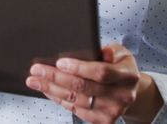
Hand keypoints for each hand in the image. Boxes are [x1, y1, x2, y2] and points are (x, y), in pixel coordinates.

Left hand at [25, 43, 160, 123]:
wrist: (131, 92)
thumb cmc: (119, 67)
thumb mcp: (119, 53)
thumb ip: (107, 50)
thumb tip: (89, 50)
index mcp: (127, 75)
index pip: (100, 72)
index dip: (79, 68)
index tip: (59, 62)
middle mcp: (122, 96)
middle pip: (84, 87)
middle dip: (56, 77)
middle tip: (37, 70)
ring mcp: (112, 111)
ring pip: (75, 100)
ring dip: (51, 89)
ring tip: (35, 80)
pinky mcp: (103, 121)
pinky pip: (75, 110)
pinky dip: (58, 99)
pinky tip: (48, 90)